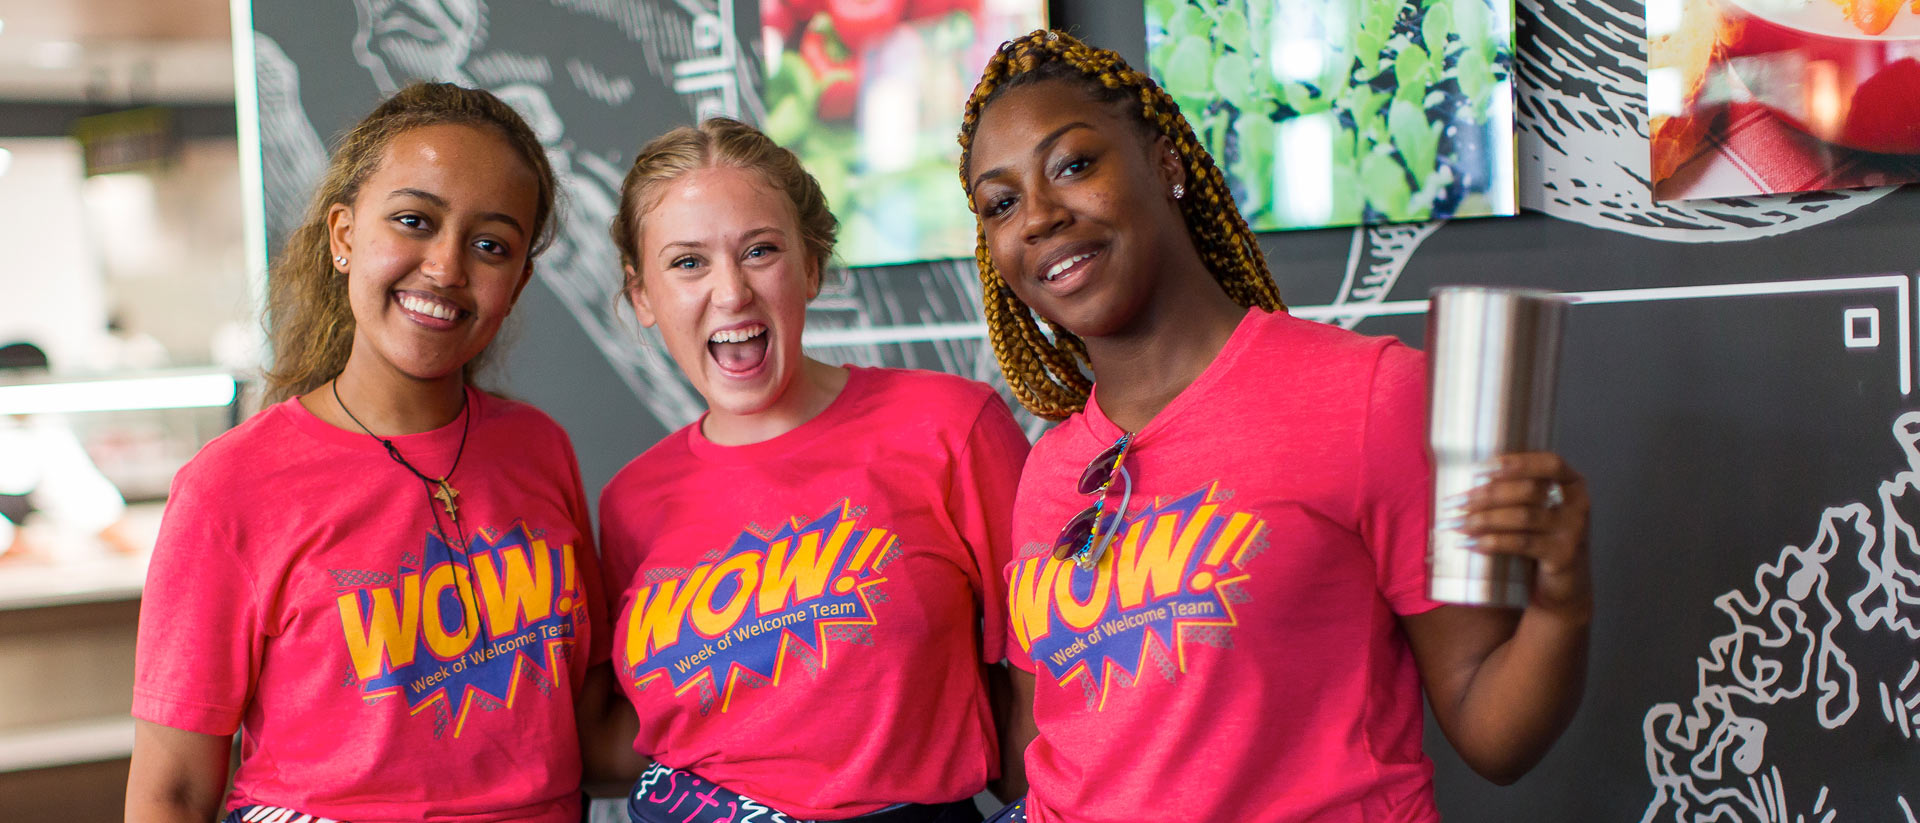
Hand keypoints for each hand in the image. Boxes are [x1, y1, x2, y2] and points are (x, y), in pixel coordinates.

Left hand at [1447, 452, 1591, 623]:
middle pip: (1529, 490)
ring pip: (1522, 516)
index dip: (1517, 462)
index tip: (1481, 468)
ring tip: (1457, 524)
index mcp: (1573, 485)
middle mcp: (1579, 505)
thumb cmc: (1541, 540)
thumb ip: (1517, 492)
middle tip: (1455, 503)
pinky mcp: (1562, 557)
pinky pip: (1521, 544)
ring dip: (1484, 518)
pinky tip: (1470, 543)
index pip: (1550, 463)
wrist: (1564, 588)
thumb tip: (1467, 481)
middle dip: (1487, 494)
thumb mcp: (1537, 511)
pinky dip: (1492, 542)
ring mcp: (1574, 532)